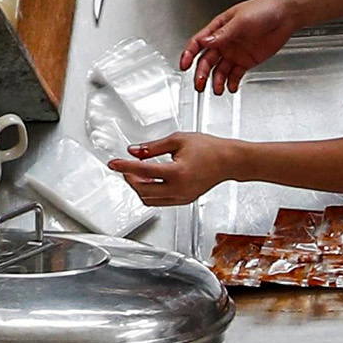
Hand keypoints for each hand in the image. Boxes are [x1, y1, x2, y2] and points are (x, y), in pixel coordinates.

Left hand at [113, 131, 245, 207]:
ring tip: (137, 174)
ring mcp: (182, 197)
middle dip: (130, 178)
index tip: (113, 163)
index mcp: (177, 173)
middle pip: (142, 190)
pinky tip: (150, 181)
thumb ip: (152, 147)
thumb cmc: (210, 149)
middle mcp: (179, 189)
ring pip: (149, 199)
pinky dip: (150, 192)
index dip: (124, 166)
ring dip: (139, 187)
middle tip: (125, 167)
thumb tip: (134, 151)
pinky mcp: (184, 200)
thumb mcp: (177, 140)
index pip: (142, 170)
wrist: (228, 161)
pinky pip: (160, 201)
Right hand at [180, 0, 295, 91]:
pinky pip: (235, 75)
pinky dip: (231, 83)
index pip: (198, 42)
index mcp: (218, 28)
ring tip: (217, 90)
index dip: (189, 54)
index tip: (184, 65)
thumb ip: (223, 33)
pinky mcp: (246, 61)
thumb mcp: (241, 20)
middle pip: (207, 60)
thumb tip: (206, 42)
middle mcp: (224, 42)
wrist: (285, 15)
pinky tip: (231, 88)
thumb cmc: (263, 9)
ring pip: (220, 70)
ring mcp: (235, 52)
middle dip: (201, 73)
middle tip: (199, 84)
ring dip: (216, 81)